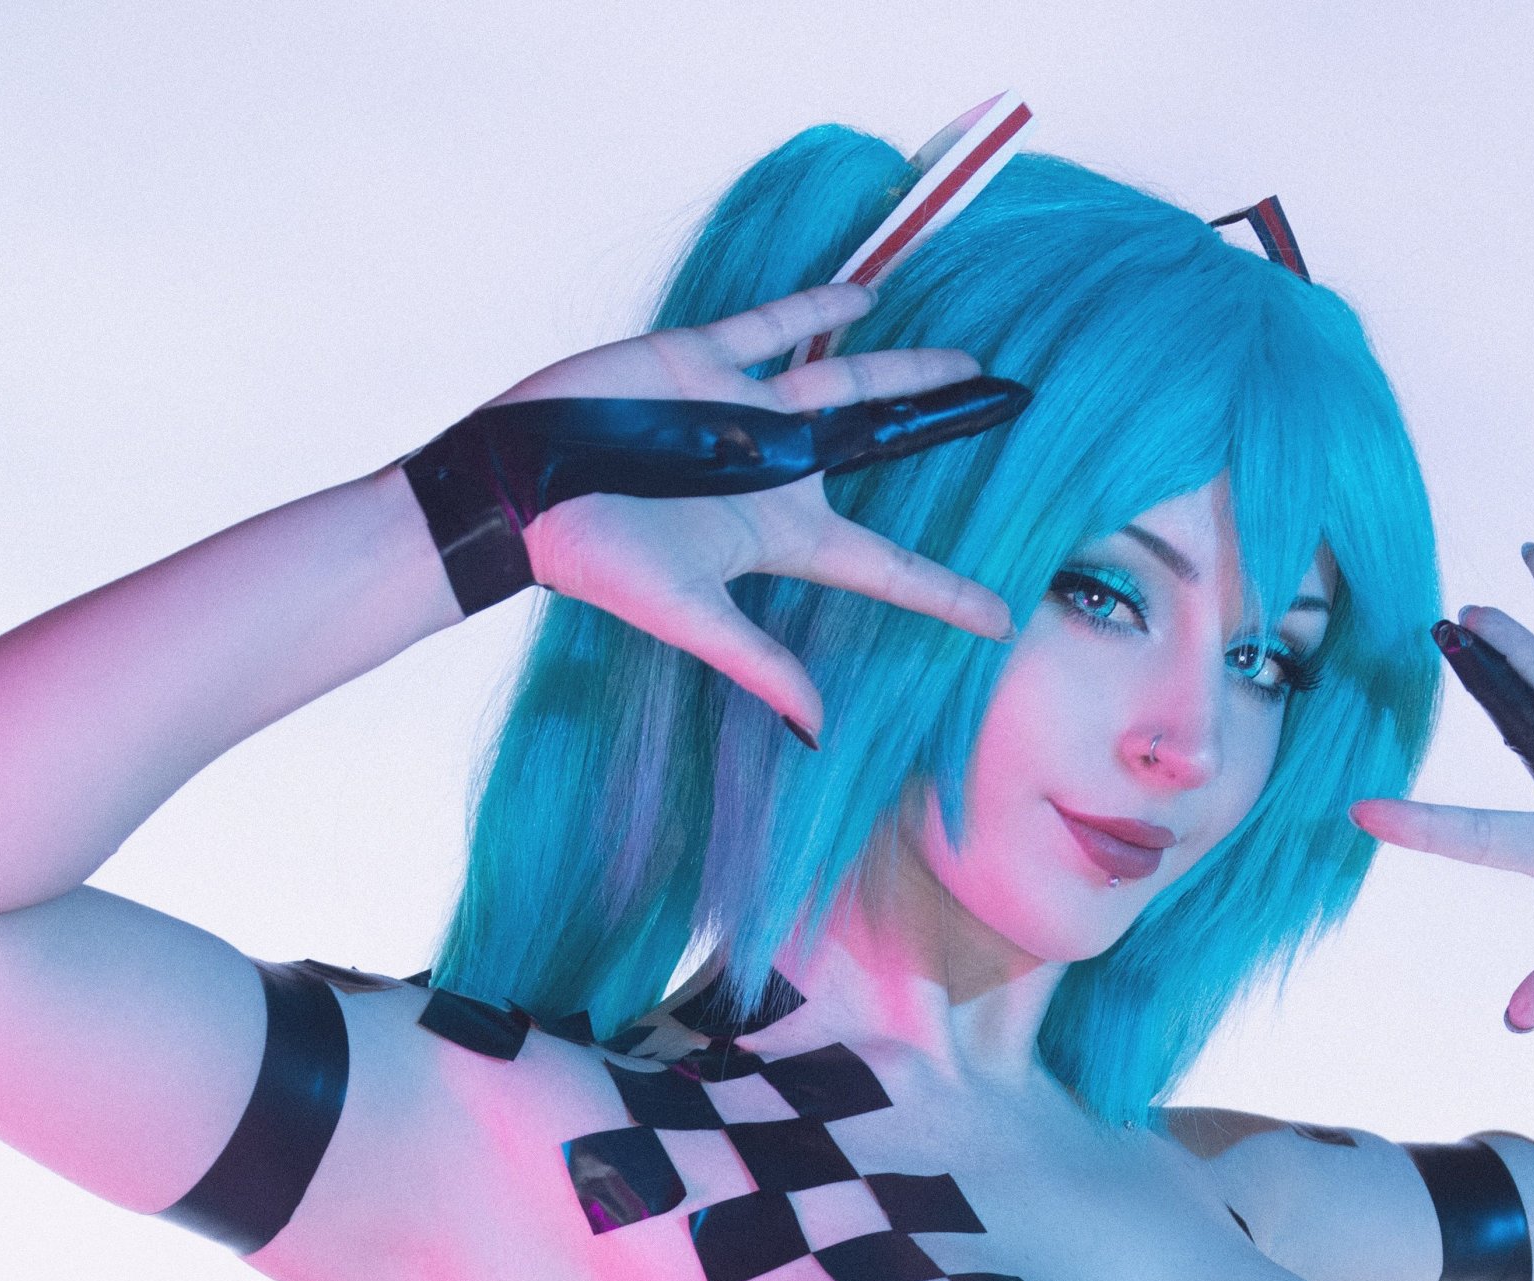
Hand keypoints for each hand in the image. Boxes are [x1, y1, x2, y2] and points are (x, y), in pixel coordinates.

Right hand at [480, 284, 1018, 738]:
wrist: (519, 482)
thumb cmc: (595, 556)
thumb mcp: (687, 614)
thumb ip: (760, 664)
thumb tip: (821, 734)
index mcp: (781, 534)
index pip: (886, 568)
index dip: (945, 592)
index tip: (1005, 619)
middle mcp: (775, 472)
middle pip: (884, 451)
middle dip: (945, 431)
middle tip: (1014, 411)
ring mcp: (744, 414)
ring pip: (847, 382)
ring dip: (905, 368)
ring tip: (966, 357)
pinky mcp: (705, 360)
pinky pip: (776, 327)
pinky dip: (823, 306)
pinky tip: (870, 293)